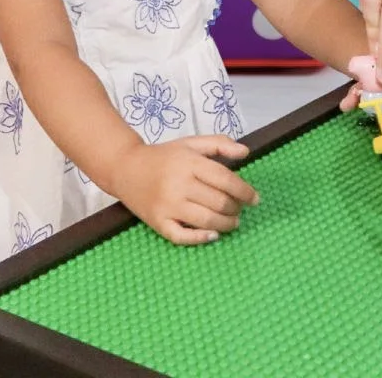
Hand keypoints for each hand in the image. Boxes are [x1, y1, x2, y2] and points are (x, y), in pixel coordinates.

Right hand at [108, 136, 258, 245]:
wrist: (125, 168)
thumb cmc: (163, 156)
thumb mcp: (191, 143)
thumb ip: (219, 144)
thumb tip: (247, 152)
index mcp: (190, 163)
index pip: (225, 179)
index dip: (245, 191)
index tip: (255, 199)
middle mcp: (179, 185)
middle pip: (219, 202)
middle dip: (236, 208)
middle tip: (240, 209)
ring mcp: (168, 206)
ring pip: (206, 221)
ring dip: (226, 224)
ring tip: (233, 222)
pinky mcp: (157, 223)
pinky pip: (182, 236)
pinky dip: (200, 239)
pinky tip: (213, 235)